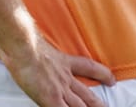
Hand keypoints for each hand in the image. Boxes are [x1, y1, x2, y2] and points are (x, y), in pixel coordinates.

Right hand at [0, 28, 114, 106]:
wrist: (23, 45)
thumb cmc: (23, 39)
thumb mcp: (36, 39)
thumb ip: (36, 42)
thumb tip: (25, 36)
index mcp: (63, 61)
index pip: (88, 67)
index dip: (102, 74)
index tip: (112, 79)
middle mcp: (64, 77)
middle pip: (86, 93)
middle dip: (97, 103)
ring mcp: (59, 89)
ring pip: (79, 106)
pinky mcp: (50, 98)